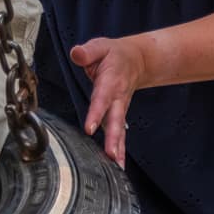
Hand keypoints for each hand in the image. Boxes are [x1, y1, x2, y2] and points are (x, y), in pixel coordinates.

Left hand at [68, 36, 148, 166]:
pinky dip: (120, 151)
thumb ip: (87, 52)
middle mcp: (118, 98)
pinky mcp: (120, 115)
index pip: (102, 99)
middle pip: (115, 120)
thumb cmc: (114, 54)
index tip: (90, 128)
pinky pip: (120, 134)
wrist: (137, 60)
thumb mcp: (100, 46)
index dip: (97, 113)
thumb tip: (76, 53)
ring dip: (118, 149)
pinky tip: (118, 167)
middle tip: (110, 154)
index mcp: (111, 82)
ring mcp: (120, 109)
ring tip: (117, 167)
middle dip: (113, 138)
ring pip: (120, 131)